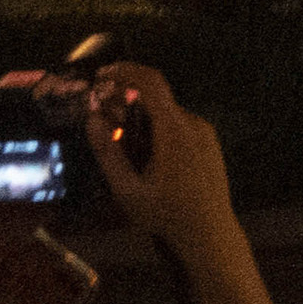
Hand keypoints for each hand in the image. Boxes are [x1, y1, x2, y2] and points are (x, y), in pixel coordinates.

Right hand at [91, 62, 253, 272]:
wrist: (210, 233)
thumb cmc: (166, 213)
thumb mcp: (127, 188)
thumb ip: (108, 152)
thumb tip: (92, 119)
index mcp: (175, 130)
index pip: (152, 82)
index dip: (126, 71)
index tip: (102, 75)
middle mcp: (194, 124)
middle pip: (156, 99)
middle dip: (126, 101)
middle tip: (101, 117)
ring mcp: (206, 134)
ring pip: (167, 114)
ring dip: (142, 117)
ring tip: (120, 139)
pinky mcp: (210, 145)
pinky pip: (180, 127)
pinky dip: (158, 128)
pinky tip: (144, 153)